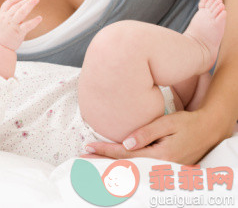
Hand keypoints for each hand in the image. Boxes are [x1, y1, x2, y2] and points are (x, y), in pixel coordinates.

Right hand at [0, 0, 41, 50]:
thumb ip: (3, 19)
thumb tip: (9, 15)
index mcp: (0, 16)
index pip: (8, 3)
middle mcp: (6, 19)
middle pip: (17, 6)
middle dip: (26, 0)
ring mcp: (12, 25)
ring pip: (22, 12)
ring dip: (29, 4)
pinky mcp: (18, 32)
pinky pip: (27, 25)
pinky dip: (34, 21)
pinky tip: (39, 18)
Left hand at [84, 110, 228, 163]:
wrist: (209, 130)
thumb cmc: (188, 123)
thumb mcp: (168, 123)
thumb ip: (147, 133)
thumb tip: (126, 143)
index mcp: (161, 154)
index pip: (126, 154)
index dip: (105, 150)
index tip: (88, 146)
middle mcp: (161, 165)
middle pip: (125, 166)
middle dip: (102, 162)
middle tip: (82, 159)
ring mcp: (163, 168)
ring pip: (131, 169)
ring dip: (111, 166)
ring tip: (92, 163)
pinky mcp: (165, 167)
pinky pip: (140, 168)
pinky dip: (124, 167)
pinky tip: (113, 164)